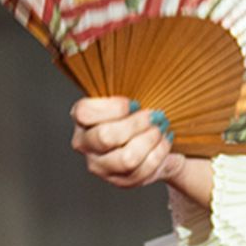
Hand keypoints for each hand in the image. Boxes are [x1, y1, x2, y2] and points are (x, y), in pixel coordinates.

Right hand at [70, 96, 213, 206]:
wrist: (153, 143)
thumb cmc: (136, 115)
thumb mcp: (129, 99)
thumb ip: (126, 88)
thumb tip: (141, 64)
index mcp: (81, 119)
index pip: (84, 112)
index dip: (112, 108)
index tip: (134, 103)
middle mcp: (85, 144)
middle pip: (107, 136)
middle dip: (137, 124)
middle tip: (154, 115)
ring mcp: (101, 166)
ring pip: (127, 157)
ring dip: (150, 140)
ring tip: (160, 129)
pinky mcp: (120, 182)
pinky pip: (143, 170)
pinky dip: (159, 153)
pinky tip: (164, 142)